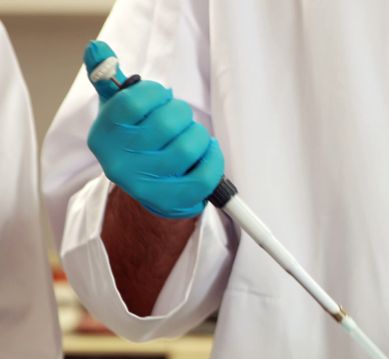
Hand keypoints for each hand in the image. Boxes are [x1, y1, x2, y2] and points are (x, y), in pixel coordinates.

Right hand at [84, 41, 222, 218]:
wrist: (147, 187)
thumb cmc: (136, 140)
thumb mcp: (118, 110)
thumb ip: (108, 78)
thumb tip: (96, 49)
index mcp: (104, 134)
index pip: (134, 100)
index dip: (156, 93)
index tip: (160, 98)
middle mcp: (119, 161)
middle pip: (167, 122)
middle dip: (181, 114)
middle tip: (178, 120)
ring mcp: (144, 184)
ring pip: (189, 146)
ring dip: (199, 135)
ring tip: (192, 138)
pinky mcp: (170, 201)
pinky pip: (205, 176)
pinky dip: (213, 158)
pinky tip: (207, 152)